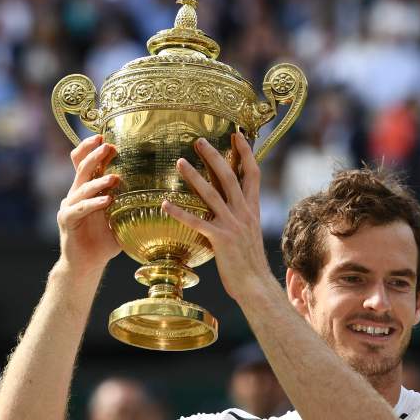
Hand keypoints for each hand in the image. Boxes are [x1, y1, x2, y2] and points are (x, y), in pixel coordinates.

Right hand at [57, 134, 121, 273]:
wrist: (87, 263)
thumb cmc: (106, 239)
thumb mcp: (120, 216)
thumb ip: (130, 202)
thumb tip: (160, 191)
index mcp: (86, 189)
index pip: (82, 161)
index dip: (90, 148)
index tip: (104, 137)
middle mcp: (75, 193)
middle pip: (81, 167)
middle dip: (95, 155)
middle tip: (108, 145)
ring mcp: (69, 206)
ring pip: (81, 187)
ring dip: (98, 180)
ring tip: (114, 178)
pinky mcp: (67, 220)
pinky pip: (80, 208)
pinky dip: (93, 203)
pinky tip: (107, 200)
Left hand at [162, 133, 272, 300]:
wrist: (255, 285)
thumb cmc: (249, 262)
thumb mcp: (248, 233)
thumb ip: (239, 216)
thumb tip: (226, 205)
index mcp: (252, 210)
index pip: (252, 174)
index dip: (246, 153)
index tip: (237, 135)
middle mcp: (244, 213)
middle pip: (230, 177)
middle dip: (215, 156)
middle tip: (199, 140)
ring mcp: (232, 225)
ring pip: (212, 194)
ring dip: (194, 176)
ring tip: (179, 161)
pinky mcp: (220, 239)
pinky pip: (196, 222)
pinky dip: (179, 212)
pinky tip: (164, 203)